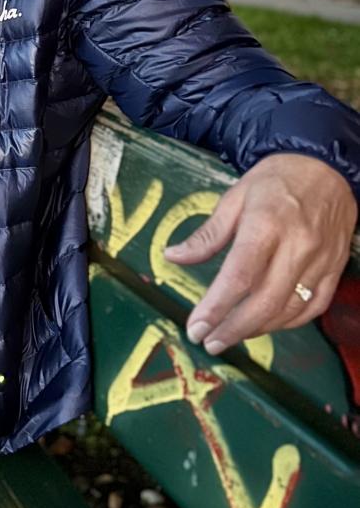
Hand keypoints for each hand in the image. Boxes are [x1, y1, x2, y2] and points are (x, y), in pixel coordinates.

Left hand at [163, 154, 357, 354]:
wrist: (328, 167)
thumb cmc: (277, 180)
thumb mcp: (235, 197)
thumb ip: (207, 234)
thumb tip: (172, 256)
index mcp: (267, 223)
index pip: (240, 275)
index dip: (216, 306)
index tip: (195, 326)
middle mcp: (297, 245)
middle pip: (265, 301)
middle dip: (233, 328)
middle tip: (209, 341)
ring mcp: (320, 260)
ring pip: (290, 309)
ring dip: (258, 329)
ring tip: (230, 335)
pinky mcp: (335, 268)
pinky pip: (314, 307)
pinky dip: (289, 322)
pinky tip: (266, 325)